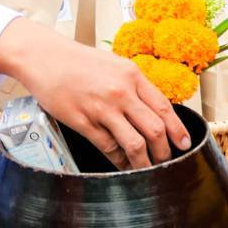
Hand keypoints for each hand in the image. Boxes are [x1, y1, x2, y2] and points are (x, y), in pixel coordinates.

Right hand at [0, 18, 188, 168]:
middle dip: (164, 151)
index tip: (184, 143)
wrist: (44, 57)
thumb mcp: (113, 64)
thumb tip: (152, 109)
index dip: (177, 130)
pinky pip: (109, 148)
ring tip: (147, 170)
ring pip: (135, 144)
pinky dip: (120, 161)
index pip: (163, 108)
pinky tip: (123, 165)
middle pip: (154, 129)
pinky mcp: (83, 121)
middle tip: (166, 161)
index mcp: (131, 75)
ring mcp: (102, 108)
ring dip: (145, 162)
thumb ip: (133, 85)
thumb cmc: (77, 60)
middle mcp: (120, 92)